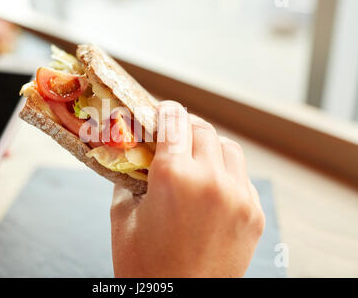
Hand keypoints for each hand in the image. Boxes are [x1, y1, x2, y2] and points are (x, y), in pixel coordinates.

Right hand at [110, 101, 264, 276]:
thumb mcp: (122, 216)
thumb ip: (129, 177)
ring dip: (210, 147)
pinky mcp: (253, 215)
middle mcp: (212, 181)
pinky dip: (226, 173)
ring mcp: (239, 198)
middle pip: (203, 129)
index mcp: (174, 177)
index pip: (175, 120)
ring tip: (195, 161)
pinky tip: (210, 188)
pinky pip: (242, 177)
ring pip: (229, 148)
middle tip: (172, 136)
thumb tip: (135, 156)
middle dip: (185, 127)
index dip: (165, 110)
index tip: (160, 110)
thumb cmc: (144, 267)